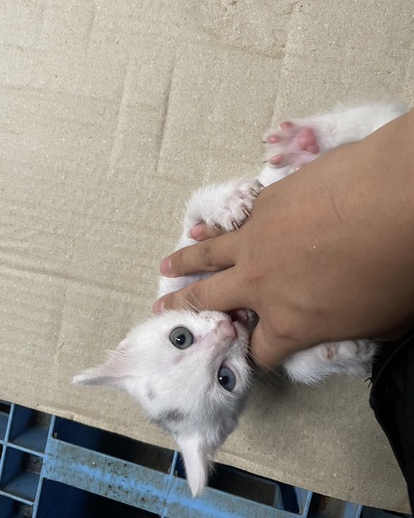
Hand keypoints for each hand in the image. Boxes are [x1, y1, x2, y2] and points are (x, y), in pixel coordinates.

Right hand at [154, 111, 413, 369]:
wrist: (395, 199)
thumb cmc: (397, 267)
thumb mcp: (379, 322)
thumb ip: (345, 327)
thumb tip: (339, 320)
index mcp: (290, 322)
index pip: (259, 349)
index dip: (251, 353)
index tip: (245, 350)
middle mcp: (262, 284)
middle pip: (211, 300)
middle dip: (185, 307)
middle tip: (162, 307)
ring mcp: (257, 240)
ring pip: (208, 255)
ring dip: (183, 262)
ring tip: (166, 267)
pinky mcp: (266, 203)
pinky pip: (230, 222)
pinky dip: (212, 228)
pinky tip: (203, 228)